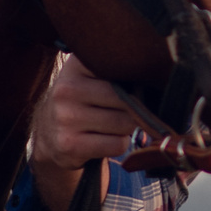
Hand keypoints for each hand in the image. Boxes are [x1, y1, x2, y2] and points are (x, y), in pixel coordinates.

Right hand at [27, 53, 141, 210]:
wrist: (48, 134)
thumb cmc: (83, 100)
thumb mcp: (92, 75)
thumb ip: (119, 68)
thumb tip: (163, 77)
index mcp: (76, 66)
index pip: (121, 67)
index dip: (138, 76)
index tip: (143, 79)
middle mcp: (67, 89)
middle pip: (127, 100)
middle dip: (135, 108)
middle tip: (128, 110)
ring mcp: (66, 118)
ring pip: (125, 124)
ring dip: (128, 128)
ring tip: (114, 123)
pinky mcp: (70, 144)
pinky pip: (116, 145)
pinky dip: (119, 144)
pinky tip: (105, 138)